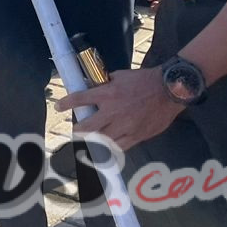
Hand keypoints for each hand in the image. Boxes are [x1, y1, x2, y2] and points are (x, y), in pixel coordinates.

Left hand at [57, 67, 183, 150]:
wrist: (168, 90)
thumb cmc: (144, 80)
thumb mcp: (121, 76)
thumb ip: (105, 82)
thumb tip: (93, 85)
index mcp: (108, 94)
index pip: (81, 99)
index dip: (67, 103)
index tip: (59, 106)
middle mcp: (113, 112)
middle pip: (87, 127)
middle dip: (77, 130)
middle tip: (75, 130)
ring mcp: (124, 126)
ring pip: (101, 141)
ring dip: (92, 142)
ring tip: (88, 142)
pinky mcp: (136, 136)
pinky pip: (118, 148)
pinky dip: (110, 149)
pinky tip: (105, 150)